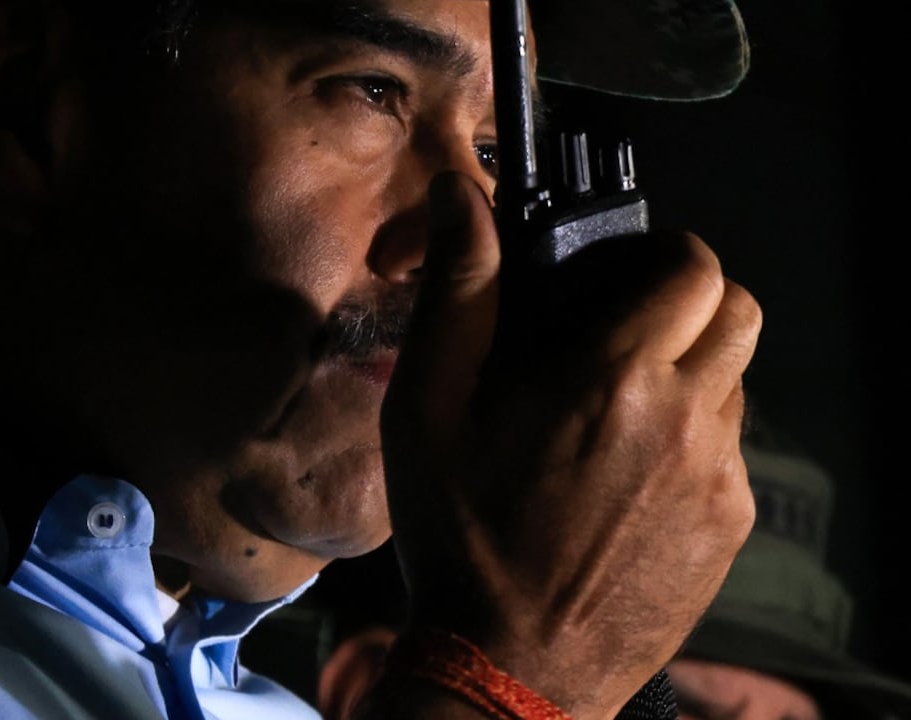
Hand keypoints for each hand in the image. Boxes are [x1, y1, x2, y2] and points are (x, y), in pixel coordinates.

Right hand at [378, 172, 761, 718]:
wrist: (509, 663)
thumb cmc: (460, 535)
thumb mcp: (427, 408)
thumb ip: (457, 293)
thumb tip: (461, 196)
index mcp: (613, 377)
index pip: (693, 268)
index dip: (663, 254)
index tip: (625, 272)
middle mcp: (686, 419)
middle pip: (737, 313)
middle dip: (692, 301)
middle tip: (628, 327)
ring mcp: (717, 479)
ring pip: (736, 383)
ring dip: (692, 372)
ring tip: (619, 408)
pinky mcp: (728, 528)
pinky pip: (731, 453)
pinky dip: (693, 440)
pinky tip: (629, 475)